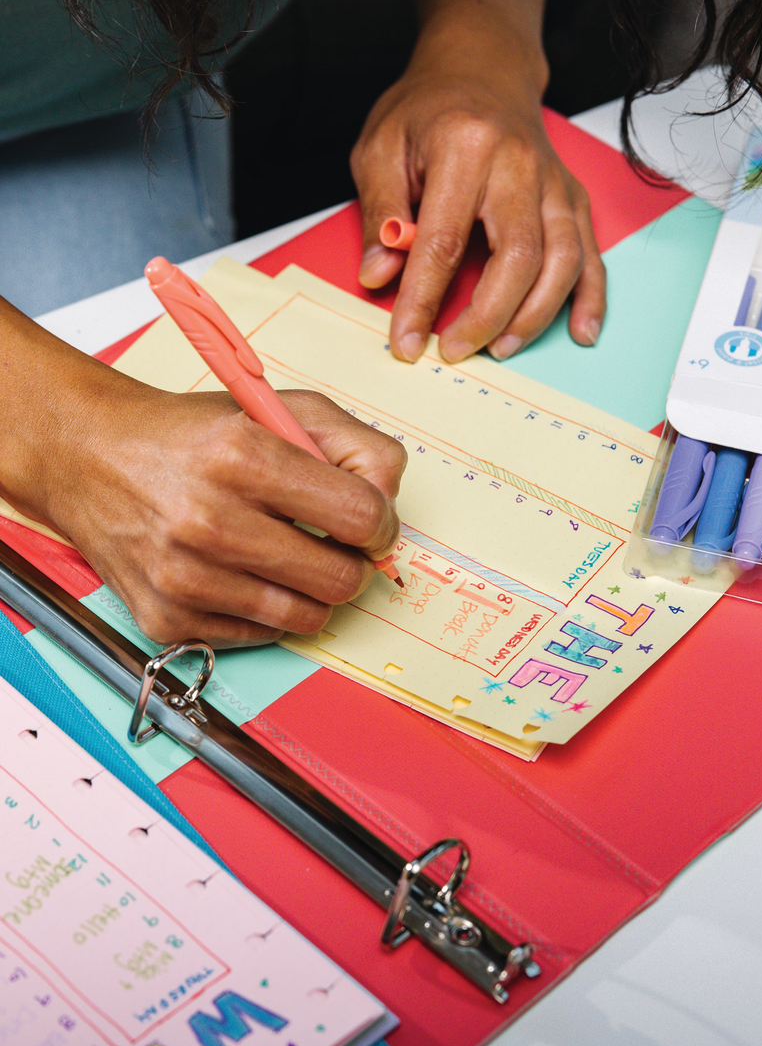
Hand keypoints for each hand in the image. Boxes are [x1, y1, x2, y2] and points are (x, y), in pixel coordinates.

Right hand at [37, 384, 405, 647]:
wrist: (88, 456)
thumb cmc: (193, 436)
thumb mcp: (282, 410)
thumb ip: (357, 445)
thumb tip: (390, 501)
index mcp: (243, 458)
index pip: (361, 516)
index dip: (380, 524)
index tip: (370, 523)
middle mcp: (208, 521)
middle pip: (341, 578)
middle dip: (353, 562)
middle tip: (333, 544)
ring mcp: (183, 578)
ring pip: (308, 617)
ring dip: (313, 590)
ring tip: (289, 555)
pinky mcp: (166, 619)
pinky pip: (261, 635)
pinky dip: (267, 609)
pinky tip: (244, 572)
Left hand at [351, 0, 605, 363]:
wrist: (482, 68)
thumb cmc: (429, 110)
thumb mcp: (381, 148)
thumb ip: (382, 213)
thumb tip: (380, 275)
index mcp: (465, 146)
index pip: (444, 240)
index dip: (424, 299)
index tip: (406, 341)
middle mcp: (520, 165)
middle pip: (517, 258)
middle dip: (487, 317)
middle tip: (455, 351)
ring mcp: (554, 182)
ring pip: (563, 261)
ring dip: (535, 316)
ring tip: (502, 348)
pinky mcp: (573, 197)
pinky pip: (592, 255)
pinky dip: (590, 298)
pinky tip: (581, 332)